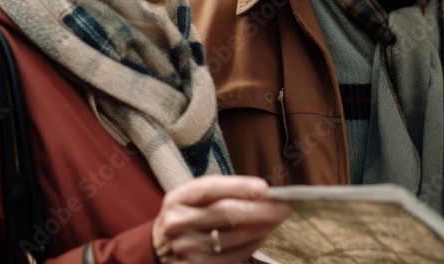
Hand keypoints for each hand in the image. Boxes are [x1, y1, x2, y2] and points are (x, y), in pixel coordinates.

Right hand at [151, 175, 291, 262]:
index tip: (265, 188)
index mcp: (178, 199)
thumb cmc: (186, 215)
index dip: (240, 187)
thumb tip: (262, 192)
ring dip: (262, 228)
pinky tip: (263, 236)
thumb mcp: (192, 198)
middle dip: (261, 209)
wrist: (158, 248)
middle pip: (226, 213)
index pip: (211, 189)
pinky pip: (233, 257)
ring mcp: (188, 248)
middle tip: (285, 206)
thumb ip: (221, 192)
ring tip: (278, 219)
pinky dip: (252, 245)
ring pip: (234, 238)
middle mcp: (180, 223)